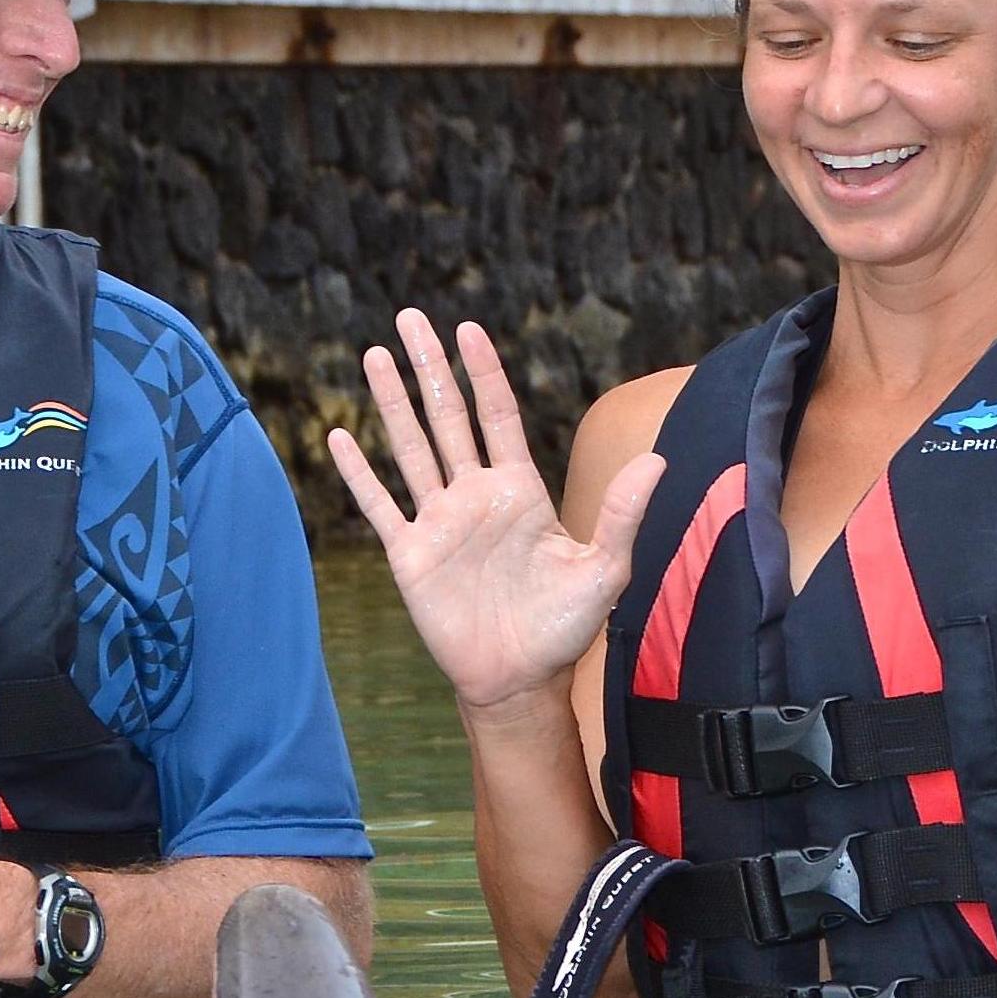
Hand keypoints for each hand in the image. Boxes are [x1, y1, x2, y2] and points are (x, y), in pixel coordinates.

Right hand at [328, 310, 664, 712]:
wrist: (517, 679)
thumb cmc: (563, 627)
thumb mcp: (604, 570)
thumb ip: (622, 514)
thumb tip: (658, 460)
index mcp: (519, 490)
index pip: (498, 415)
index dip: (483, 372)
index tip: (467, 330)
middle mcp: (474, 495)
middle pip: (446, 416)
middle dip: (429, 367)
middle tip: (409, 318)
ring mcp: (439, 522)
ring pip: (409, 448)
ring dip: (390, 403)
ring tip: (373, 355)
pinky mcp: (410, 554)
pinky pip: (379, 505)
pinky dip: (358, 474)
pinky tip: (338, 438)